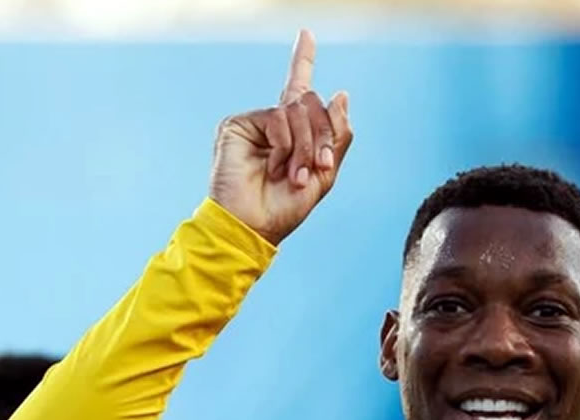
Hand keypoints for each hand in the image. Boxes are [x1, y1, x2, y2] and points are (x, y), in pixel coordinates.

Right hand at [209, 29, 352, 244]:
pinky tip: (276, 166)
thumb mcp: (324, 174)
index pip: (299, 90)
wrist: (254, 226)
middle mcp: (274, 123)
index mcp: (294, 134)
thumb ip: (336, 136)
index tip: (306, 33)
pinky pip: (279, 118)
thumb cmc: (285, 208)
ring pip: (298, 110)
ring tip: (294, 175)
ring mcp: (256, 122)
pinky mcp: (238, 124)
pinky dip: (286, 145)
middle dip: (322, 137)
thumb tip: (340, 94)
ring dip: (306, 146)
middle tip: (318, 167)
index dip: (302, 60)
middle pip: (312, 103)